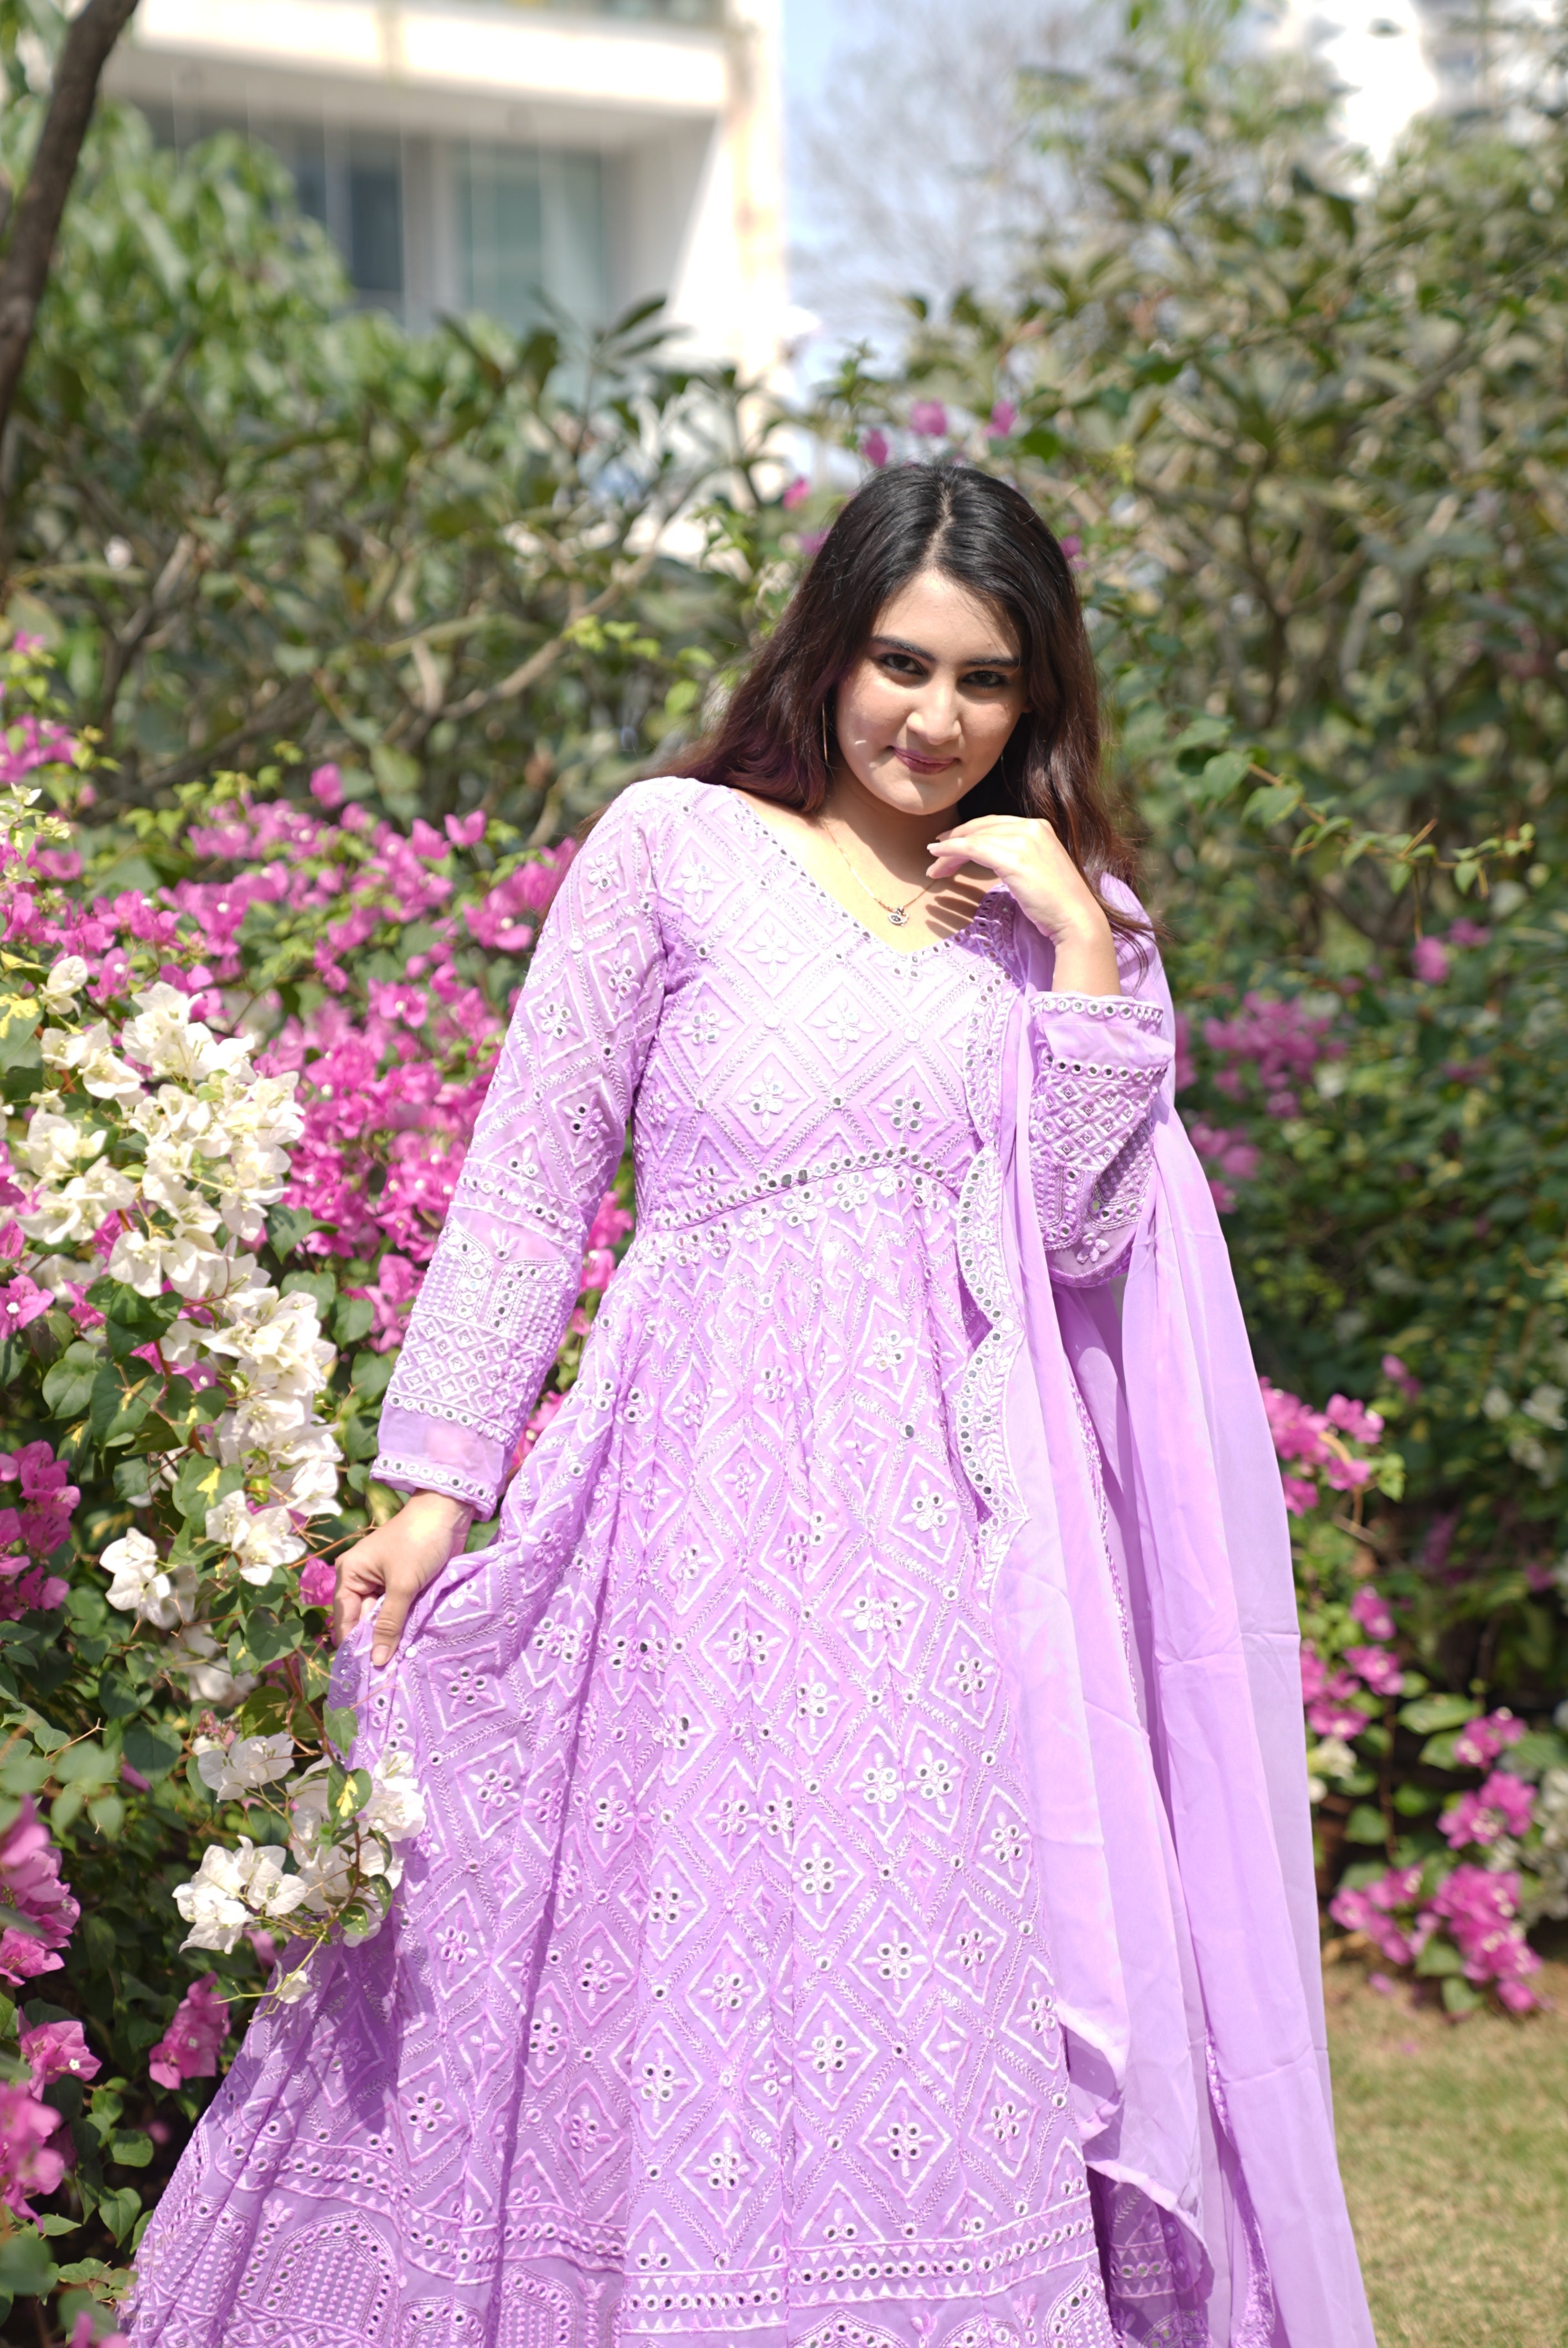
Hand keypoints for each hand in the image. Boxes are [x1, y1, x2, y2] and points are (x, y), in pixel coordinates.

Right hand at [333, 1491, 473, 1665]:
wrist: (448, 1512)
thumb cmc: (419, 1542)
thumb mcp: (403, 1584)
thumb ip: (390, 1623)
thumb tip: (377, 1661)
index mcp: (350, 1574)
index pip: (345, 1620)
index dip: (354, 1646)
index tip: (364, 1676)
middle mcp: (361, 1580)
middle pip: (364, 1622)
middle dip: (375, 1644)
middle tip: (385, 1676)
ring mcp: (383, 1583)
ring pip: (383, 1619)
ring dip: (392, 1636)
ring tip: (399, 1667)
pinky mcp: (403, 1584)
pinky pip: (399, 1611)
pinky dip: (405, 1625)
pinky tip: (411, 1646)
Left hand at [927, 815, 1119, 995]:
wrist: (1076, 918)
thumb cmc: (1057, 903)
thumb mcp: (1038, 869)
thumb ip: (1019, 857)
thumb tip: (994, 859)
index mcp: (1040, 827)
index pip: (995, 824)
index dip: (970, 832)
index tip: (951, 842)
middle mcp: (1032, 827)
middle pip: (982, 827)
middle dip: (956, 839)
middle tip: (936, 852)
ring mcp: (1023, 840)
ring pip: (974, 838)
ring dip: (949, 850)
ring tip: (934, 866)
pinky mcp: (1013, 857)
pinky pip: (972, 848)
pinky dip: (951, 851)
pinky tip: (938, 858)